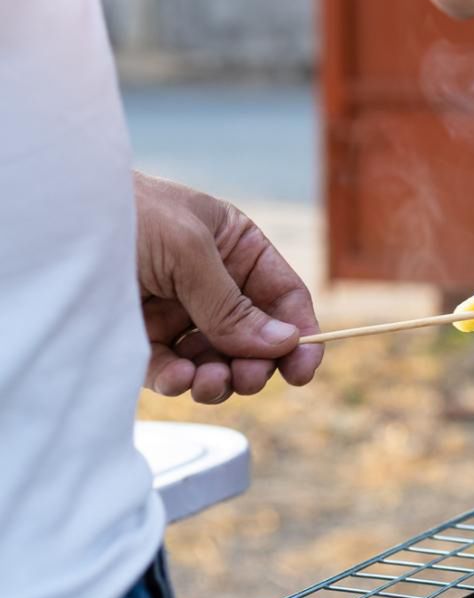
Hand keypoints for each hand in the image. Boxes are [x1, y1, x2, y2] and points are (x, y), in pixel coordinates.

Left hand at [135, 173, 320, 402]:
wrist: (46, 226)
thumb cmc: (124, 214)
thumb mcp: (189, 251)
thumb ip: (233, 304)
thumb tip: (284, 343)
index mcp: (233, 246)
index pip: (282, 294)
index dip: (299, 332)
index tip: (303, 370)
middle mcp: (210, 280)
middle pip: (254, 335)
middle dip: (255, 361)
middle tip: (249, 378)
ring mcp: (175, 310)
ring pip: (215, 359)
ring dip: (219, 377)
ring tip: (211, 383)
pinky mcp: (139, 336)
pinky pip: (172, 369)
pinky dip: (179, 380)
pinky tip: (178, 380)